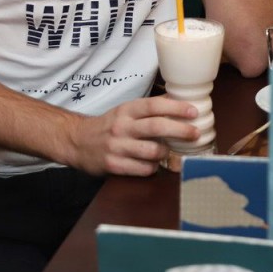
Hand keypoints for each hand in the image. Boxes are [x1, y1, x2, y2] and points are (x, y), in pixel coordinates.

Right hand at [67, 96, 198, 175]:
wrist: (77, 141)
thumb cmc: (109, 125)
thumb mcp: (126, 110)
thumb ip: (149, 108)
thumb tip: (179, 102)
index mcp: (127, 110)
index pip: (154, 105)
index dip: (176, 108)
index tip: (193, 112)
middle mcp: (122, 127)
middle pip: (157, 127)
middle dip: (180, 130)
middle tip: (195, 133)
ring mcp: (117, 146)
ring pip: (152, 151)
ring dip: (166, 152)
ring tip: (168, 151)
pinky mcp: (114, 165)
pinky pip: (143, 169)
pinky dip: (153, 167)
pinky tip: (153, 164)